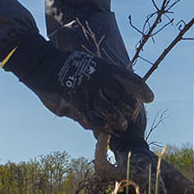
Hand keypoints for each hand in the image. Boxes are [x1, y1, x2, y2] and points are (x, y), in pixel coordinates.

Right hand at [8, 39, 152, 134]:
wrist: (43, 65)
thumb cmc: (68, 66)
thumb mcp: (90, 65)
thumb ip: (103, 81)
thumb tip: (117, 96)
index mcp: (106, 68)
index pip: (131, 80)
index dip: (143, 90)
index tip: (150, 98)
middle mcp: (100, 80)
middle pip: (125, 100)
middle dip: (131, 109)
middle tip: (131, 114)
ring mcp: (89, 93)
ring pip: (113, 114)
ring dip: (119, 121)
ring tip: (121, 125)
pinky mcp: (76, 105)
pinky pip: (94, 121)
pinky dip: (101, 127)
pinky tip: (104, 128)